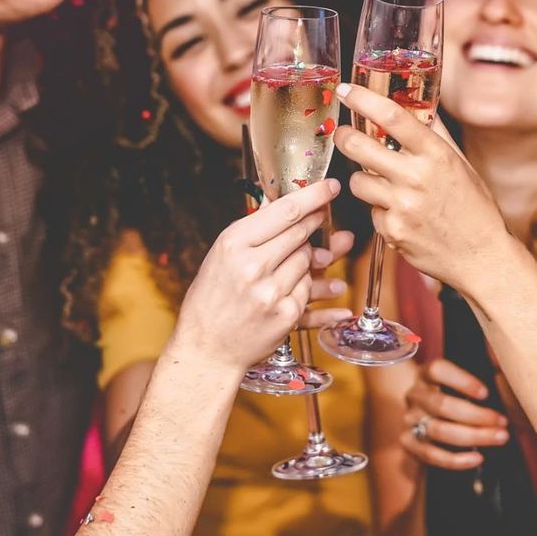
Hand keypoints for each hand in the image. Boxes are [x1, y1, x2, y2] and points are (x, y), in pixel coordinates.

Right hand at [174, 178, 351, 369]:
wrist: (207, 349)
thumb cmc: (211, 299)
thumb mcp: (222, 255)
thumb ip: (255, 230)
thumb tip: (286, 202)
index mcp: (233, 243)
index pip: (285, 211)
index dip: (313, 196)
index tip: (329, 187)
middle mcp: (253, 265)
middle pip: (301, 233)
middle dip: (315, 223)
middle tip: (322, 216)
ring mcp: (271, 292)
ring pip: (308, 261)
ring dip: (307, 259)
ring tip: (292, 264)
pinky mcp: (286, 315)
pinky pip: (309, 289)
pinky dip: (308, 286)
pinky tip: (311, 286)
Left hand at [334, 84, 516, 292]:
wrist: (481, 257)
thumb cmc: (475, 208)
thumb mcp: (461, 164)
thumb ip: (437, 134)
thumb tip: (421, 106)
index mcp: (436, 155)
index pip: (392, 117)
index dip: (363, 99)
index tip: (346, 90)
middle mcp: (417, 178)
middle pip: (359, 146)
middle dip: (344, 137)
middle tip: (342, 134)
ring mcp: (402, 206)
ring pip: (357, 181)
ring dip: (364, 178)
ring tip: (382, 183)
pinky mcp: (392, 231)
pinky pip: (371, 211)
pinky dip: (380, 210)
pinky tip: (401, 215)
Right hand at [400, 358, 509, 470]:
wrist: (424, 422)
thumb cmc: (451, 397)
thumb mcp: (459, 383)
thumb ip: (479, 377)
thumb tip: (503, 371)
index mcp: (425, 374)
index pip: (438, 370)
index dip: (462, 381)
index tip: (486, 393)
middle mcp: (414, 395)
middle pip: (442, 405)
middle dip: (477, 415)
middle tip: (502, 422)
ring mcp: (409, 420)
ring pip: (439, 431)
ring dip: (473, 436)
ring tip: (498, 438)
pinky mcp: (408, 444)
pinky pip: (432, 455)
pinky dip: (457, 460)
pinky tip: (477, 458)